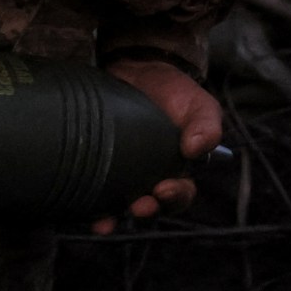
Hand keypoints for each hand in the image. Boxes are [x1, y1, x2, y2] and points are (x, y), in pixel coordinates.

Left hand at [90, 58, 220, 234]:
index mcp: (179, 170)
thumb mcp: (198, 104)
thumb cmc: (175, 92)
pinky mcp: (101, 167)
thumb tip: (196, 149)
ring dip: (116, 217)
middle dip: (146, 211)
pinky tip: (85, 213)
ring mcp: (124, 175)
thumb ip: (206, 125)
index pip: (181, 194)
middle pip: (151, 207)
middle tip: (140, 206)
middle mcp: (152, 179)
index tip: (164, 188)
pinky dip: (90, 208)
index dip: (175, 197)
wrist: (139, 68)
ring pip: (120, 207)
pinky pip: (95, 194)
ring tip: (107, 222)